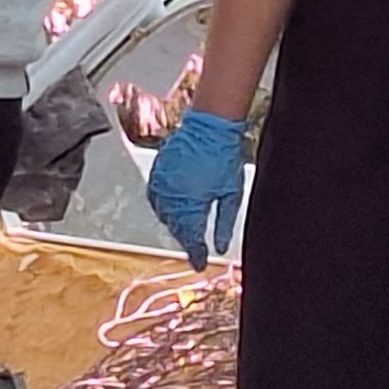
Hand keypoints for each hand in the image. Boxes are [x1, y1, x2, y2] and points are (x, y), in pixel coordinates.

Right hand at [145, 107, 244, 268]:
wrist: (210, 125)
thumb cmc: (224, 156)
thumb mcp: (231, 194)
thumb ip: (224, 223)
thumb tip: (220, 246)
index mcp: (192, 203)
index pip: (191, 237)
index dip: (195, 253)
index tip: (198, 263)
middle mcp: (173, 195)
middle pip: (176, 227)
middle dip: (185, 238)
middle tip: (194, 246)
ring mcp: (162, 182)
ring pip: (164, 214)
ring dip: (174, 223)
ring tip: (185, 227)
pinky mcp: (157, 171)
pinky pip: (156, 197)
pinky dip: (164, 206)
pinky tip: (173, 207)